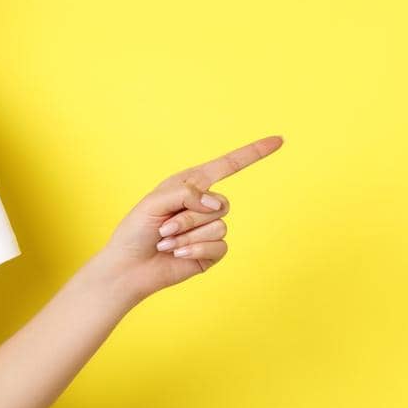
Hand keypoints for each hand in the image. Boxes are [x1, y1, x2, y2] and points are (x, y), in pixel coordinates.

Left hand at [94, 135, 284, 303]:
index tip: (278, 140)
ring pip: (219, 226)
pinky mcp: (212, 252)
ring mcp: (209, 229)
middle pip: (221, 204)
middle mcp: (203, 205)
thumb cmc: (135, 231)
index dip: (253, 153)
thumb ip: (187, 195)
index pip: (228, 166)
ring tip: (166, 242)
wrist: (129, 267)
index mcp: (190, 185)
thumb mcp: (155, 202)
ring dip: (187, 236)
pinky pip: (218, 246)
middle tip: (163, 228)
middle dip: (188, 218)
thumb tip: (217, 205)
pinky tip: (177, 254)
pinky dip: (194, 250)